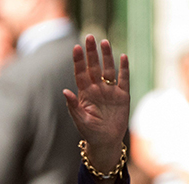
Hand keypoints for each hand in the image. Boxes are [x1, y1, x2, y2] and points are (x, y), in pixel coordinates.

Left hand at [63, 35, 129, 169]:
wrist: (106, 142)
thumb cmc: (90, 132)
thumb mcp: (80, 120)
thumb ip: (73, 106)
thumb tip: (65, 91)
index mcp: (85, 94)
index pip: (80, 73)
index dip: (78, 61)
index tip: (76, 47)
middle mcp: (97, 89)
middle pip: (94, 67)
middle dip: (91, 53)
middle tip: (90, 37)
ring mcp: (110, 91)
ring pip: (108, 70)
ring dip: (107, 56)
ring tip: (104, 42)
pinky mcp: (123, 96)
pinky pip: (124, 79)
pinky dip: (124, 69)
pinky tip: (123, 57)